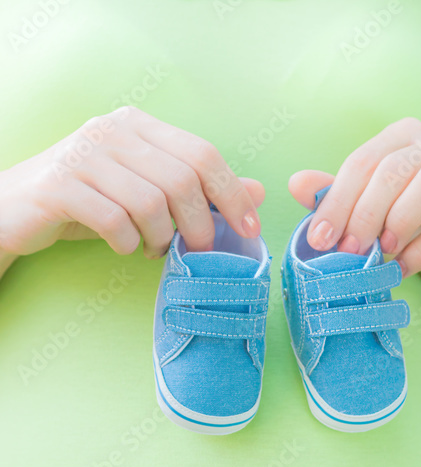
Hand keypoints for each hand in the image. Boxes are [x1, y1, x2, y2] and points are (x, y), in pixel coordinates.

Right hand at [0, 106, 263, 260]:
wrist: (13, 209)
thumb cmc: (91, 201)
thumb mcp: (149, 192)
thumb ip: (201, 190)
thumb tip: (258, 192)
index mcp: (139, 125)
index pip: (203, 154)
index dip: (232, 194)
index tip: (249, 230)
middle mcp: (111, 130)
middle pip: (181, 180)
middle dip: (199, 225)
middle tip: (197, 250)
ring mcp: (81, 154)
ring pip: (150, 203)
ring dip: (160, 238)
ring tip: (154, 248)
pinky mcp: (58, 185)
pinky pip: (114, 221)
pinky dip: (128, 242)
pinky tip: (125, 246)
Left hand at [288, 117, 420, 293]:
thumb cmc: (410, 230)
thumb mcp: (368, 214)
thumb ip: (336, 197)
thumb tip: (294, 183)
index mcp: (405, 137)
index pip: (364, 161)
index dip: (337, 201)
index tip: (319, 240)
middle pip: (394, 168)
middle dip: (364, 213)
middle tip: (348, 252)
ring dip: (400, 218)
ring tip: (381, 253)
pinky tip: (405, 267)